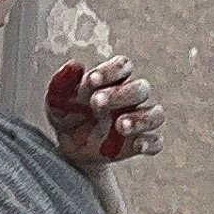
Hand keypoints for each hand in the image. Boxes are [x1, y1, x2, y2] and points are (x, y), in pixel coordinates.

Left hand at [45, 57, 162, 163]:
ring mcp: (137, 121)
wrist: (69, 148)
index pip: (123, 66)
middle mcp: (129, 98)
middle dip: (120, 94)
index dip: (111, 70)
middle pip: (140, 88)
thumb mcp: (57, 100)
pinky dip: (150, 142)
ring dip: (140, 119)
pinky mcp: (138, 144)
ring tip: (119, 125)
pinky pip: (156, 142)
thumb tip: (74, 65)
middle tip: (96, 103)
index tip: (91, 80)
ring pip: (155, 114)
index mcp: (112, 81)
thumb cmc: (68, 116)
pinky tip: (137, 145)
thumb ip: (63, 82)